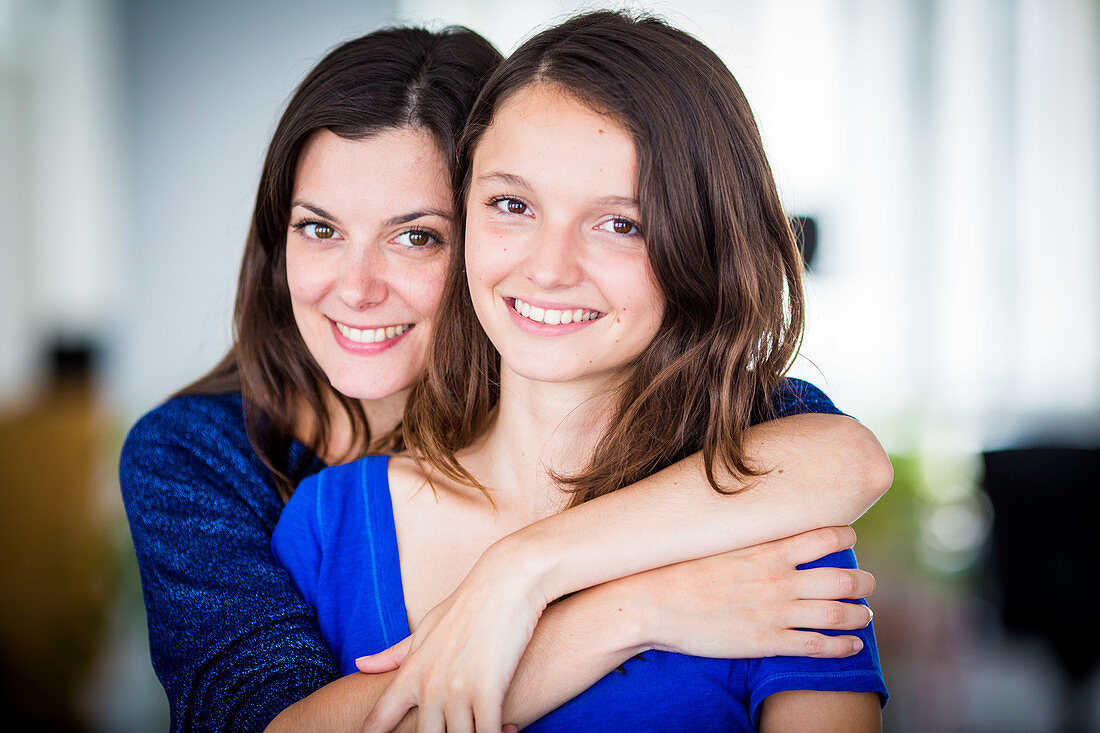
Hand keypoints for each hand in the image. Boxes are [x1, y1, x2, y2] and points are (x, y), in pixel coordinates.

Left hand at [357, 544, 544, 732]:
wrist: (506, 580)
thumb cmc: (468, 604)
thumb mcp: (426, 629)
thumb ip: (394, 655)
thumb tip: (359, 664)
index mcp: (411, 673)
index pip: (380, 719)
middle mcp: (429, 685)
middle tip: (455, 729)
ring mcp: (457, 689)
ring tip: (488, 730)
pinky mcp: (488, 689)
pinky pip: (487, 732)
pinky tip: (510, 729)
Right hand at [619, 526, 874, 658]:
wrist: (652, 602)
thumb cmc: (678, 567)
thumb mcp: (717, 539)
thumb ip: (746, 533)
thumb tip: (756, 518)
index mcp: (767, 550)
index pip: (824, 536)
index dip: (845, 537)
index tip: (851, 538)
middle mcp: (778, 580)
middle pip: (841, 577)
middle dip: (863, 581)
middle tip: (868, 583)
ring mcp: (775, 613)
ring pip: (836, 613)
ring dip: (859, 614)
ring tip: (866, 614)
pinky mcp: (766, 642)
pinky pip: (817, 646)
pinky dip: (842, 646)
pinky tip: (853, 645)